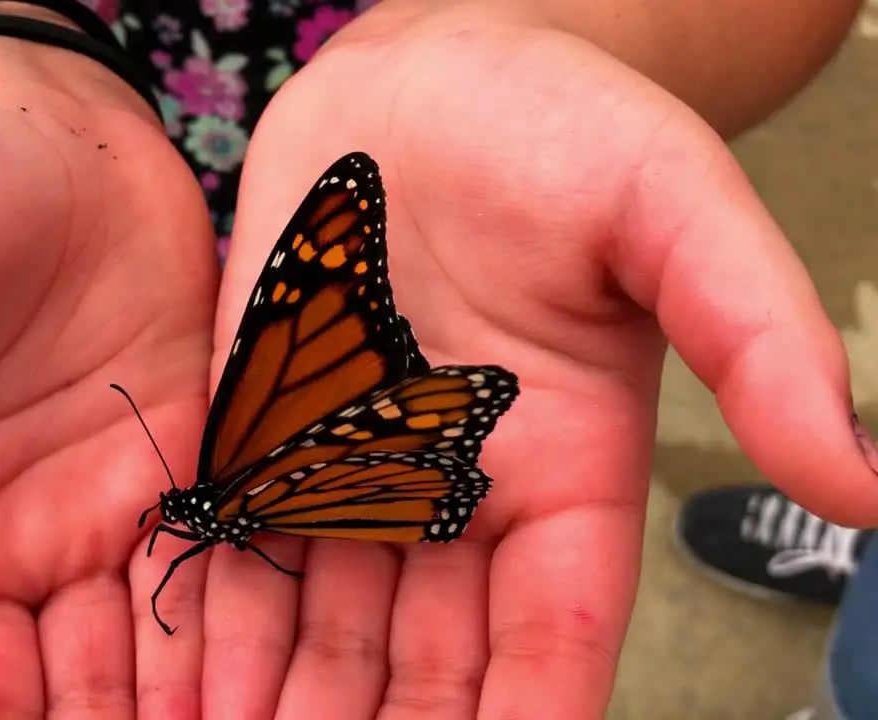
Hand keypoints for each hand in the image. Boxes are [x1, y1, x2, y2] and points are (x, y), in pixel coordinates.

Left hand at [170, 4, 877, 717]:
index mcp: (564, 473)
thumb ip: (758, 340)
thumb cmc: (562, 126)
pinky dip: (216, 620)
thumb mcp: (674, 211)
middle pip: (426, 662)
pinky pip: (243, 542)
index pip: (552, 639)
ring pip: (323, 625)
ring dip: (285, 705)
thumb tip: (870, 487)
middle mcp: (456, 493)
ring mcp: (355, 465)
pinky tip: (183, 687)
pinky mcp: (270, 425)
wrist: (426, 75)